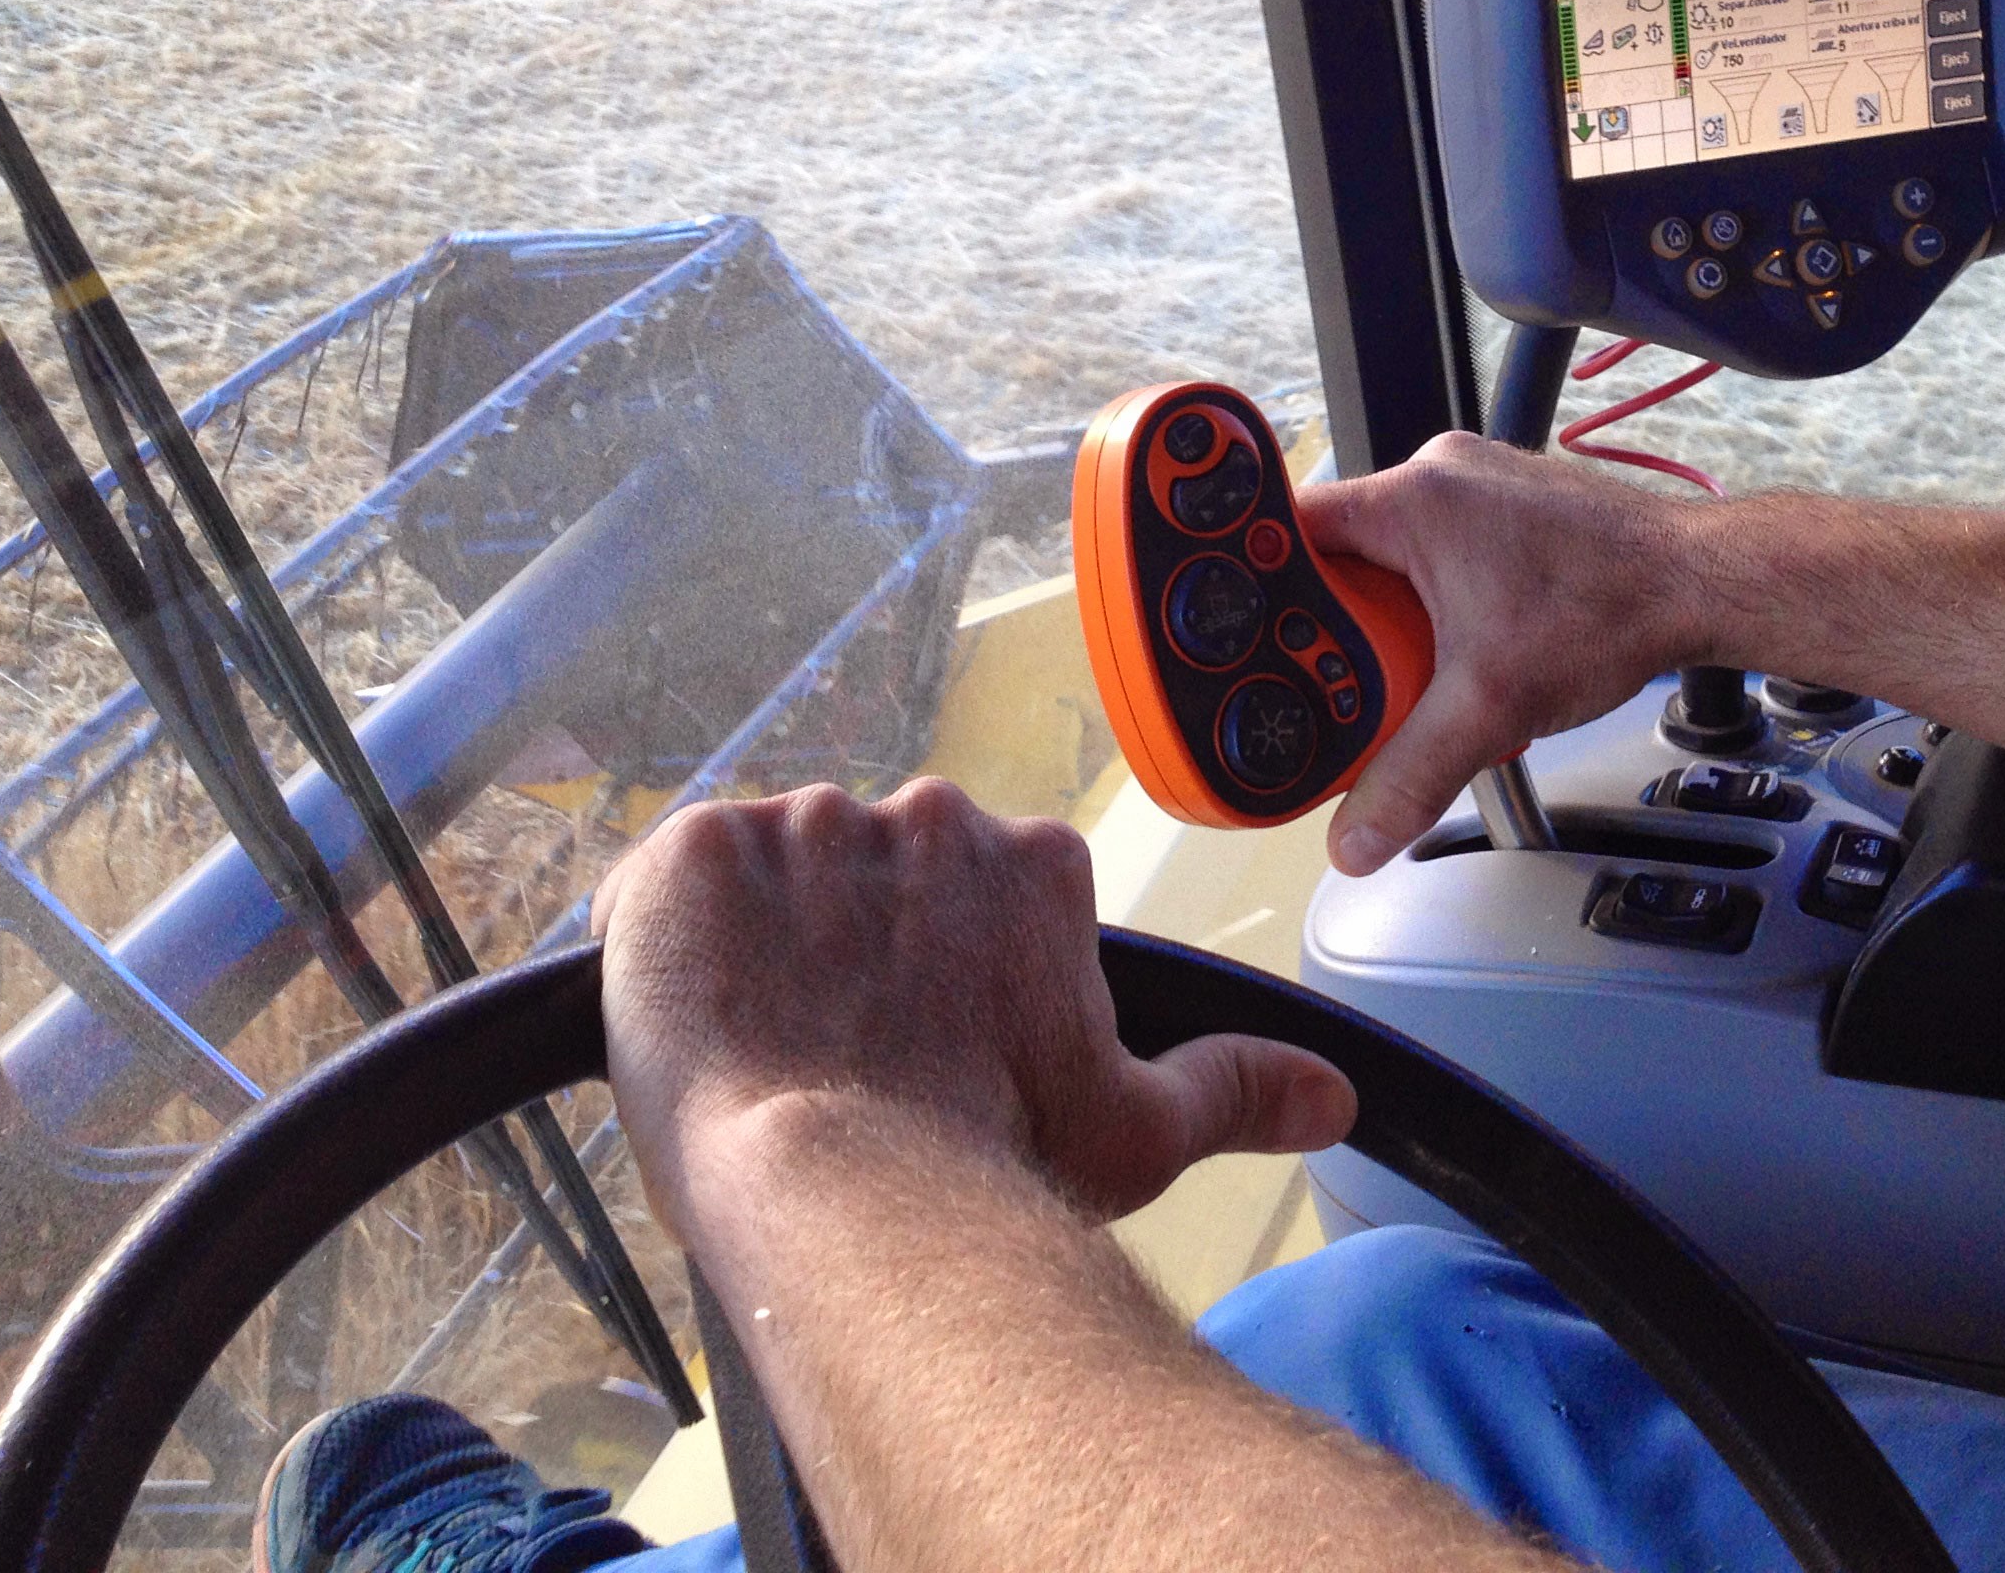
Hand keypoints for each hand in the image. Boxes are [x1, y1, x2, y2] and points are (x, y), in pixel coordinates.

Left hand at [592, 779, 1355, 1234]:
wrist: (845, 1189)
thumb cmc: (993, 1162)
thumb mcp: (1136, 1134)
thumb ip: (1234, 1090)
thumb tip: (1332, 1093)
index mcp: (1032, 863)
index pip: (976, 892)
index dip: (942, 971)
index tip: (927, 1039)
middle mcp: (925, 815)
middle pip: (873, 870)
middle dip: (853, 945)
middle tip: (843, 1048)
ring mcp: (803, 825)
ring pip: (774, 876)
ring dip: (765, 944)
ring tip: (766, 1045)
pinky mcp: (695, 853)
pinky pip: (672, 880)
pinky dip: (672, 940)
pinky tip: (695, 1014)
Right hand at [1299, 432, 1715, 873]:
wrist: (1699, 585)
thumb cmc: (1612, 606)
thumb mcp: (1490, 707)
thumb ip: (1411, 774)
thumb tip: (1358, 833)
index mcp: (1415, 496)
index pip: (1293, 528)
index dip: (1261, 586)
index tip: (1248, 637)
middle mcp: (1441, 475)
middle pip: (1342, 552)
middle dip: (1337, 620)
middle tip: (1338, 678)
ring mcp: (1479, 488)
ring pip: (1393, 558)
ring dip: (1390, 617)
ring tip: (1407, 672)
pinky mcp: (1509, 511)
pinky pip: (1439, 555)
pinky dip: (1434, 605)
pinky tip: (1459, 652)